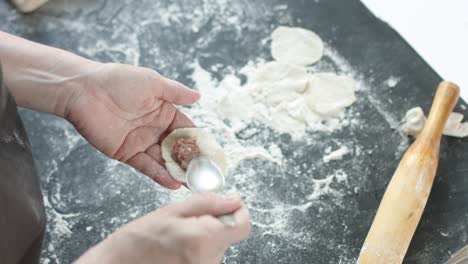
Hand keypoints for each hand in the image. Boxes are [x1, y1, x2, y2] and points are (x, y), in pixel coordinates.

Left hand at [65, 63, 199, 188]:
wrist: (84, 91)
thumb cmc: (118, 81)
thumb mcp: (152, 82)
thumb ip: (176, 92)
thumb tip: (199, 96)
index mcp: (163, 111)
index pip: (186, 129)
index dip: (198, 141)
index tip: (211, 154)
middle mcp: (155, 128)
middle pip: (177, 148)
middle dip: (191, 161)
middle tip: (205, 175)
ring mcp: (141, 142)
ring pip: (163, 160)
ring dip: (178, 172)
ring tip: (193, 183)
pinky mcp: (126, 153)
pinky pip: (146, 166)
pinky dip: (159, 175)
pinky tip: (173, 183)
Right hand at [75, 193, 250, 263]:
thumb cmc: (139, 240)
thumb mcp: (172, 211)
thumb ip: (208, 203)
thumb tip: (235, 199)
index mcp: (203, 239)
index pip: (243, 225)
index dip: (236, 211)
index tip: (222, 206)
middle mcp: (209, 261)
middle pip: (230, 234)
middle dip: (215, 223)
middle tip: (187, 222)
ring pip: (219, 245)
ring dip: (206, 236)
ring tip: (179, 236)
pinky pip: (209, 257)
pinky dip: (199, 249)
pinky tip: (179, 248)